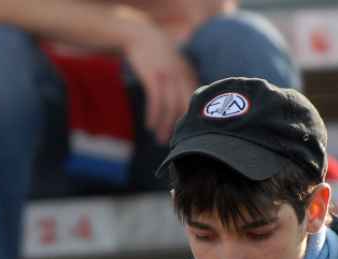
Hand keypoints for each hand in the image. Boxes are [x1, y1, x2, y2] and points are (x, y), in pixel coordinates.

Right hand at [122, 21, 197, 143]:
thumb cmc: (158, 55)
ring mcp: (167, 75)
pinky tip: (150, 125)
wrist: (141, 36)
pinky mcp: (153, 76)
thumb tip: (182, 107)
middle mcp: (181, 76)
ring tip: (159, 139)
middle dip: (179, 127)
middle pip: (184, 106)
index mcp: (189, 75)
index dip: (192, 121)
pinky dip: (153, 115)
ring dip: (164, 125)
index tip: (188, 137)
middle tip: (174, 143)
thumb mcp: (175, 66)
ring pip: (169, 106)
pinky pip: (155, 100)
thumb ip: (182, 83)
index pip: (196, 102)